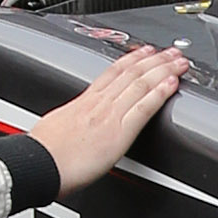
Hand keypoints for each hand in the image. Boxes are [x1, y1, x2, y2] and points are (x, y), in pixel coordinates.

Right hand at [35, 44, 189, 192]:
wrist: (38, 166)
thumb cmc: (42, 154)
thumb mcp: (53, 126)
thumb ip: (69, 121)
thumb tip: (69, 124)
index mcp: (83, 102)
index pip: (112, 73)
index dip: (131, 59)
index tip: (144, 51)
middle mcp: (99, 103)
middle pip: (131, 73)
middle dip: (154, 60)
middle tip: (171, 52)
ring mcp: (110, 115)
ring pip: (141, 84)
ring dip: (163, 70)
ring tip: (179, 62)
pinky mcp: (119, 132)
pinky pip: (144, 107)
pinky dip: (160, 93)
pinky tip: (172, 84)